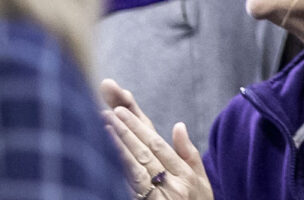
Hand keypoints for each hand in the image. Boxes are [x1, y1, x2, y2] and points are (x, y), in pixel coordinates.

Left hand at [99, 81, 212, 199]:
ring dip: (118, 148)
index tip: (122, 112)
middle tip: (108, 113)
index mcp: (184, 175)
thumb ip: (189, 154)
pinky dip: (118, 172)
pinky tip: (106, 160)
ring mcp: (159, 199)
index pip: (158, 146)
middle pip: (145, 154)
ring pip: (135, 170)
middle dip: (125, 131)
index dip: (138, 128)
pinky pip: (130, 189)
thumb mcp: (201, 182)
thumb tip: (178, 126)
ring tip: (103, 130)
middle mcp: (173, 186)